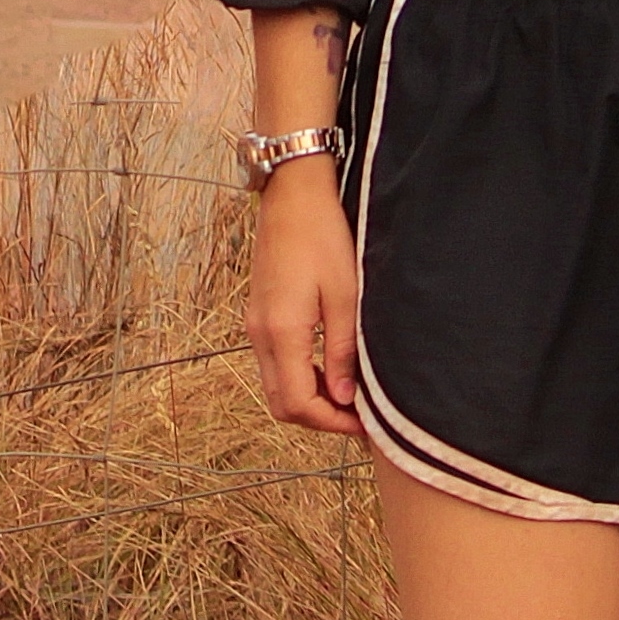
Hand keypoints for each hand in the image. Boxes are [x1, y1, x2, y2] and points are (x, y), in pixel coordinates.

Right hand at [246, 159, 362, 434]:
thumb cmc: (323, 237)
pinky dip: (299, 378)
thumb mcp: (346, 296)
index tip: (363, 424)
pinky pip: (274, 364)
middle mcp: (260, 335)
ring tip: (349, 394)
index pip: (298, 404)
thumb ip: (343, 351)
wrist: (292, 195)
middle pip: (282, 404)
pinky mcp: (259, 315)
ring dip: (309, 399)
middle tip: (358, 416)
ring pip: (276, 386)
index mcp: (281, 332)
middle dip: (319, 418)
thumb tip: (345, 399)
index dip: (331, 423)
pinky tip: (329, 368)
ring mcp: (255, 325)